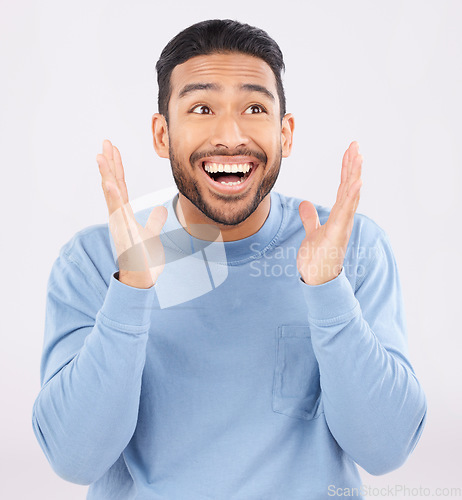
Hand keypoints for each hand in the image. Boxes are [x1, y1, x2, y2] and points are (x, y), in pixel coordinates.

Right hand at [96, 139, 167, 288]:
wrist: (139, 279)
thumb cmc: (143, 259)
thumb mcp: (151, 236)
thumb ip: (154, 221)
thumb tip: (160, 210)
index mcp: (124, 214)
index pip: (120, 186)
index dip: (117, 167)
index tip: (113, 149)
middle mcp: (118, 217)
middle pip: (113, 185)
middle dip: (109, 164)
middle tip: (105, 143)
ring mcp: (119, 224)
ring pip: (111, 196)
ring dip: (106, 176)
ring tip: (101, 156)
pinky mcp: (123, 233)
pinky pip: (117, 212)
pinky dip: (113, 198)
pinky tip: (110, 184)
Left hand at [296, 141, 362, 285]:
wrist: (317, 281)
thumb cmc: (318, 259)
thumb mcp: (312, 233)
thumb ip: (310, 218)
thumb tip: (305, 203)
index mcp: (338, 216)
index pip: (343, 188)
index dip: (346, 170)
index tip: (350, 151)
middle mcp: (343, 218)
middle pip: (349, 187)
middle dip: (352, 165)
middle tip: (356, 145)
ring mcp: (342, 225)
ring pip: (350, 196)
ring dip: (354, 175)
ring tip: (359, 156)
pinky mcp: (337, 234)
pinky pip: (345, 212)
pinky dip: (351, 197)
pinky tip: (356, 182)